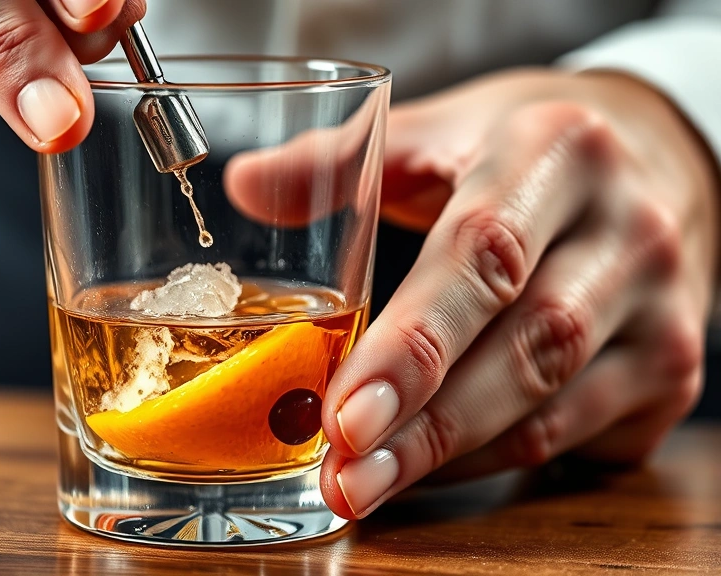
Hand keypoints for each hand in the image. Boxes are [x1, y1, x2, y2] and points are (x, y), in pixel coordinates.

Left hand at [229, 69, 719, 518]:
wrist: (659, 159)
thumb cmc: (526, 148)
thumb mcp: (445, 126)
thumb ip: (347, 159)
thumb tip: (246, 187)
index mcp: (556, 150)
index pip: (484, 256)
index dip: (413, 344)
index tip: (344, 411)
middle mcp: (628, 231)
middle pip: (527, 346)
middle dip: (426, 425)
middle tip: (344, 474)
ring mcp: (663, 309)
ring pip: (552, 408)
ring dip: (450, 458)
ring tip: (364, 486)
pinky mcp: (672, 369)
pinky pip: (574, 437)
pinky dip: (494, 460)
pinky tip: (428, 468)